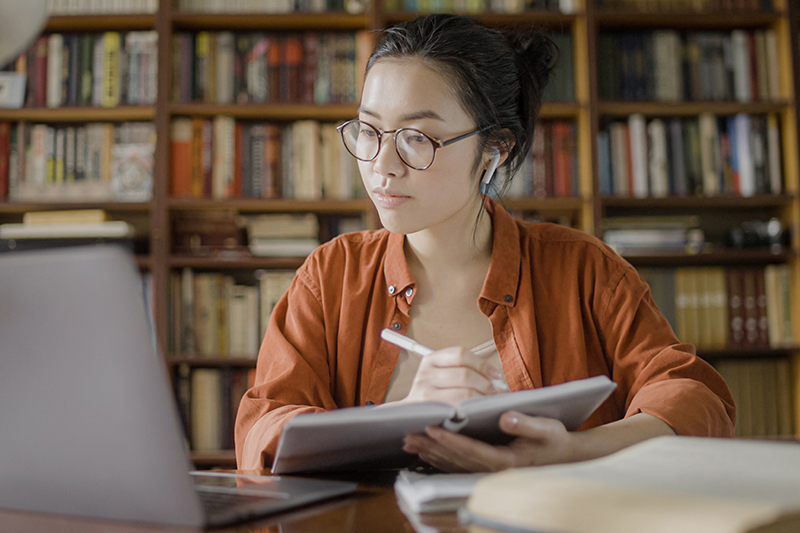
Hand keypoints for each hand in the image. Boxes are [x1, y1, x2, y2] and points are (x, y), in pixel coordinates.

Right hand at [400, 346, 503, 405]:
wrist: (411, 414)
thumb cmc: (435, 393)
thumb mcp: (442, 374)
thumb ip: (464, 370)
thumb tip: (496, 378)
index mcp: (431, 360)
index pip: (460, 354)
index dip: (482, 364)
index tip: (496, 375)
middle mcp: (425, 374)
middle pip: (465, 375)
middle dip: (486, 384)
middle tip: (496, 393)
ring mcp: (425, 393)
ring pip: (464, 394)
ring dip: (483, 399)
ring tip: (490, 403)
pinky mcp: (429, 412)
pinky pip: (458, 410)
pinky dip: (473, 411)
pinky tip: (479, 412)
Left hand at [402, 411, 573, 471]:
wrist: (564, 457)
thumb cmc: (554, 440)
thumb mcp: (547, 429)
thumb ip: (526, 424)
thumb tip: (505, 418)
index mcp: (507, 461)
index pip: (472, 450)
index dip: (451, 440)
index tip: (433, 429)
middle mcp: (494, 470)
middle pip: (456, 459)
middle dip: (432, 447)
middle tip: (410, 436)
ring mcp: (488, 472)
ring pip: (453, 464)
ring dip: (430, 453)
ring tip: (410, 442)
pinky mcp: (485, 469)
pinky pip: (457, 466)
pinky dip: (439, 459)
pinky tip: (425, 452)